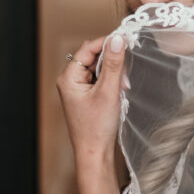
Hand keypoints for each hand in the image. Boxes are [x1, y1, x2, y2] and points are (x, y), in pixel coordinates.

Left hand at [56, 33, 127, 168]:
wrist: (95, 153)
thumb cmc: (97, 127)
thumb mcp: (109, 91)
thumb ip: (114, 64)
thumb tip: (117, 39)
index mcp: (68, 77)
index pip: (88, 48)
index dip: (106, 43)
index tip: (125, 41)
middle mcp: (70, 81)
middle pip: (93, 57)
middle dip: (112, 63)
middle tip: (125, 76)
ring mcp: (78, 89)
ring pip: (99, 69)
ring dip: (114, 74)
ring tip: (123, 88)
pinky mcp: (86, 96)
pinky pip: (100, 80)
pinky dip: (112, 83)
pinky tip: (119, 93)